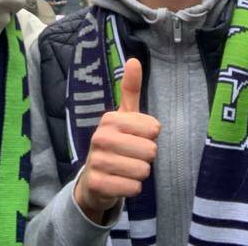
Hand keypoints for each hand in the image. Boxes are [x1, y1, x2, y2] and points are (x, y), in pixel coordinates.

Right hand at [74, 58, 159, 222]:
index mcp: (110, 119)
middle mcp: (100, 137)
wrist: (94, 179)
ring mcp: (97, 161)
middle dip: (146, 158)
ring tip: (126, 170)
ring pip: (143, 170)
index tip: (136, 138)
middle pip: (150, 151)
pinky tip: (120, 183)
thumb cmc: (116, 143)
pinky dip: (132, 188)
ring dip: (139, 173)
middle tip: (131, 156)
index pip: (154, 129)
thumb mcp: (124, 116)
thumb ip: (131, 89)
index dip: (150, 137)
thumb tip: (134, 59)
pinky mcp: (97, 184)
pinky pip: (133, 188)